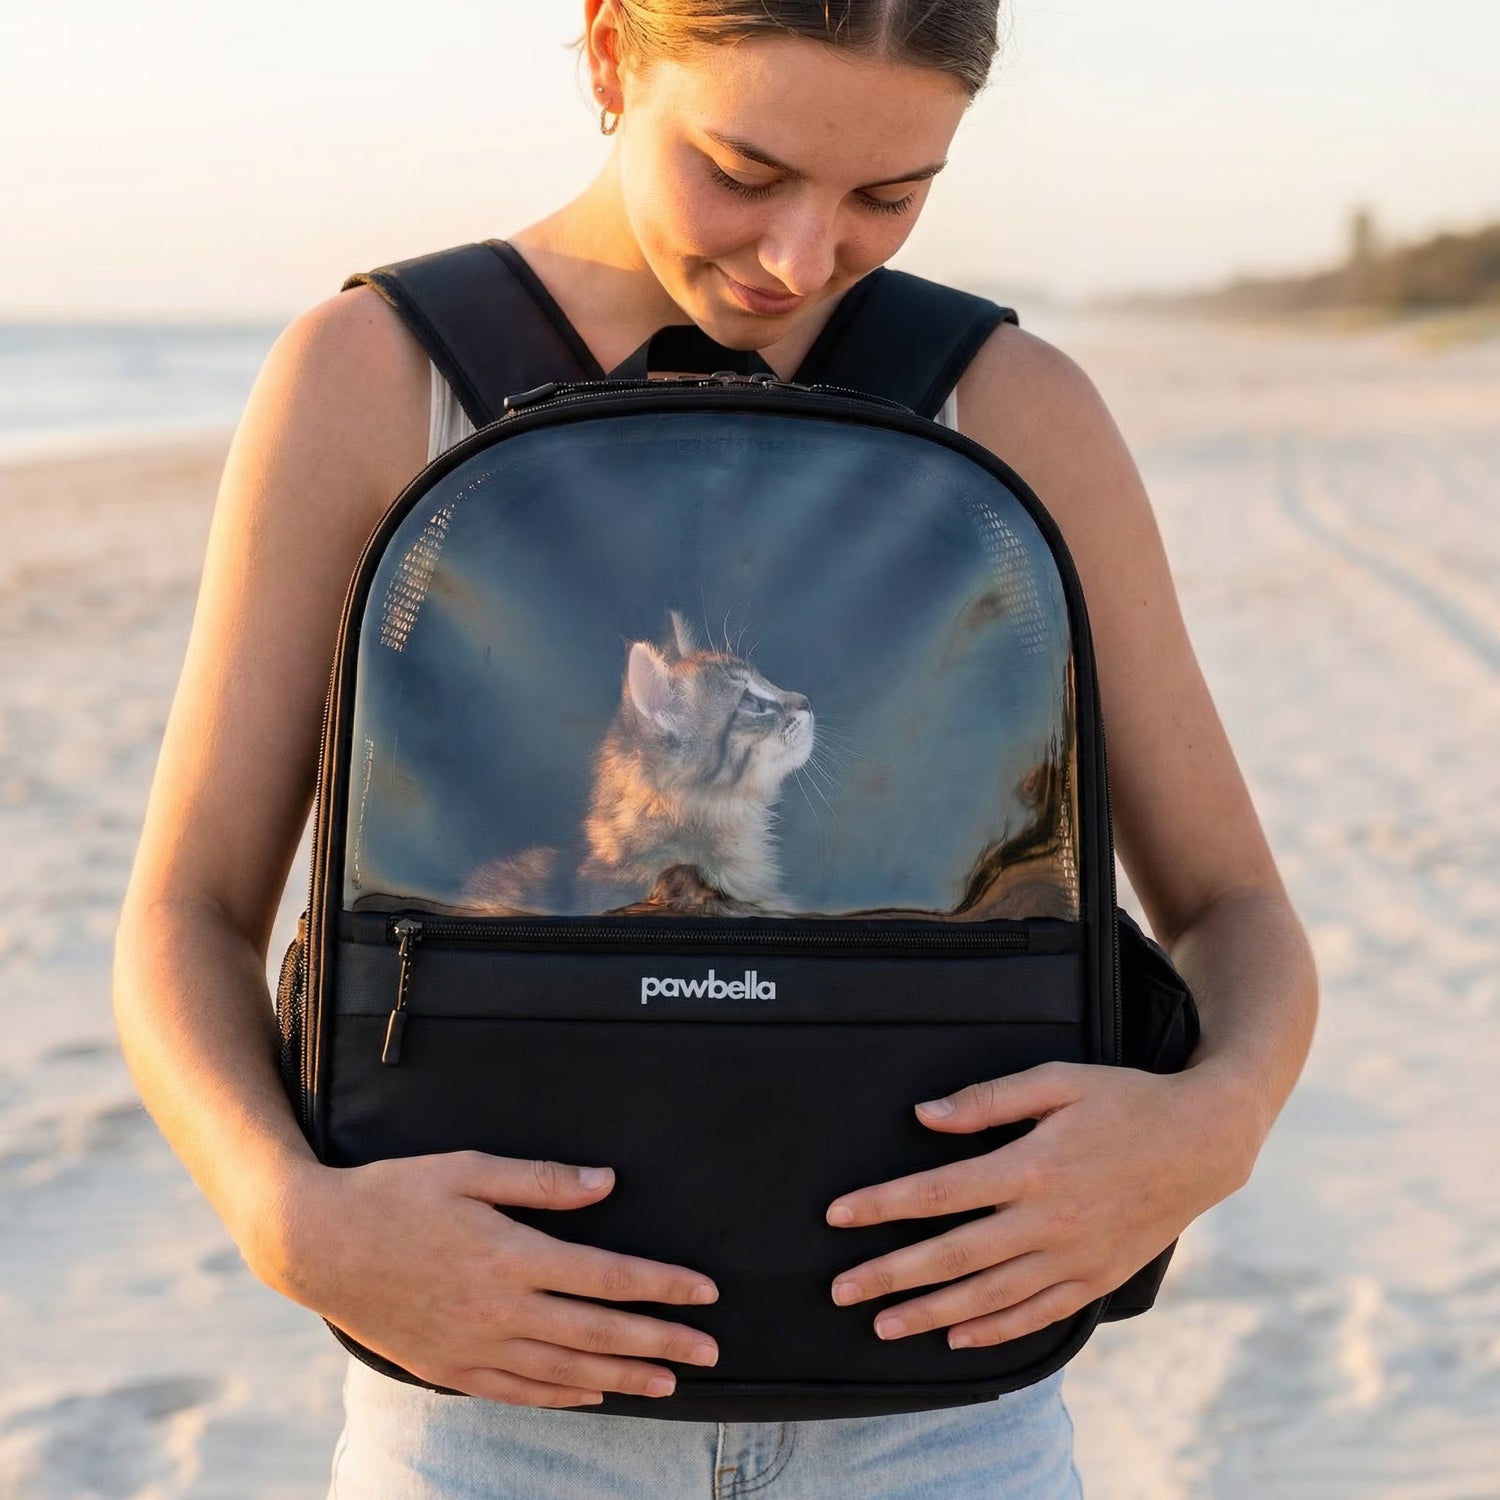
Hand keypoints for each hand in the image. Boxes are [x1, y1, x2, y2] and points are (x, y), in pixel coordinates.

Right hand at [256, 1150, 719, 1407]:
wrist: (316, 1244)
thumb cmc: (394, 1194)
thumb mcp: (468, 1169)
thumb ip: (541, 1181)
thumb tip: (606, 1183)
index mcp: (510, 1255)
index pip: (606, 1276)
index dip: (661, 1286)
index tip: (705, 1292)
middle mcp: (499, 1310)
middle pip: (598, 1333)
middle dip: (661, 1342)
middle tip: (710, 1352)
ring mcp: (474, 1347)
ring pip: (566, 1372)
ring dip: (624, 1379)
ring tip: (669, 1385)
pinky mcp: (449, 1368)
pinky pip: (519, 1392)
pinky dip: (564, 1397)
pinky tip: (593, 1396)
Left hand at [824, 1062, 1256, 1347]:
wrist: (1204, 1143)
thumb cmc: (1124, 1101)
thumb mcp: (1057, 1081)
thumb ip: (988, 1099)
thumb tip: (925, 1116)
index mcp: (1030, 1166)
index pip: (938, 1192)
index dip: (883, 1205)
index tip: (838, 1215)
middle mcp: (1047, 1220)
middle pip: (952, 1256)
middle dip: (891, 1276)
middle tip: (841, 1290)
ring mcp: (1074, 1256)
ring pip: (989, 1295)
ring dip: (930, 1313)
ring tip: (883, 1325)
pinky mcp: (1096, 1278)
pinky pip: (1037, 1314)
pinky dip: (995, 1330)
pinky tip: (958, 1336)